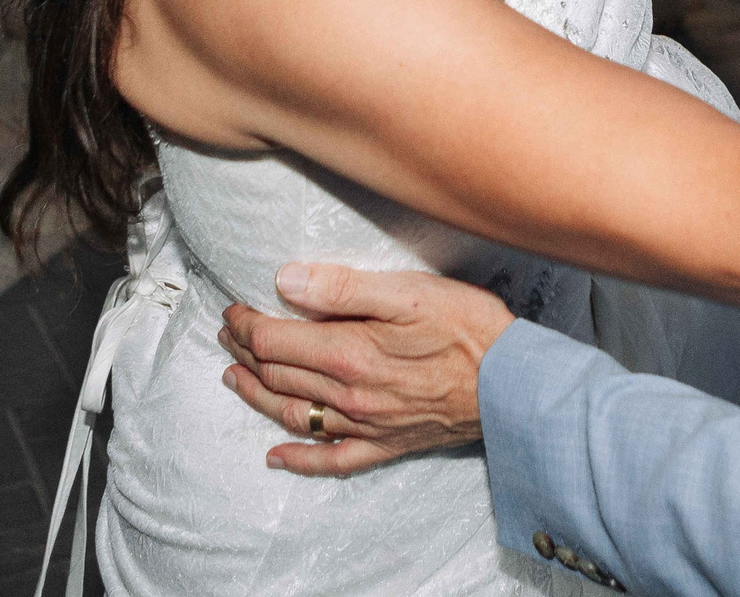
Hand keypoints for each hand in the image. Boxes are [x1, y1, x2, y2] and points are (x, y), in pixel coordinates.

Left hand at [217, 263, 514, 477]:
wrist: (512, 382)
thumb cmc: (467, 328)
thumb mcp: (407, 291)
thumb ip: (342, 288)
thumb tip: (286, 281)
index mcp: (348, 353)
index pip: (276, 340)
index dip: (247, 324)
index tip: (234, 309)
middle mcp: (347, 395)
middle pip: (278, 377)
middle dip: (246, 353)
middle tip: (228, 335)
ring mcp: (365, 425)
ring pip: (293, 414)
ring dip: (257, 396)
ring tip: (235, 378)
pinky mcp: (386, 444)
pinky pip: (331, 459)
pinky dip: (299, 459)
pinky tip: (276, 456)